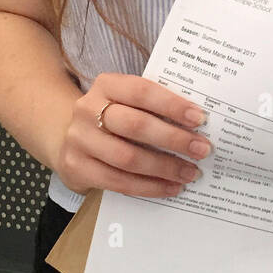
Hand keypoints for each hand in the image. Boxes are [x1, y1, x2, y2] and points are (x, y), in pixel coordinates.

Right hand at [53, 72, 211, 198]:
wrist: (71, 137)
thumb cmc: (113, 117)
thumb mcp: (126, 102)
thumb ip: (154, 107)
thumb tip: (198, 123)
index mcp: (106, 85)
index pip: (141, 91)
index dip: (171, 105)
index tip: (199, 118)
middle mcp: (87, 109)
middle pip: (135, 125)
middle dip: (173, 139)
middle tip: (202, 149)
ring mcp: (79, 140)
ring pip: (128, 157)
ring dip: (164, 168)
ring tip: (190, 173)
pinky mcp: (77, 168)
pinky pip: (118, 182)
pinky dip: (149, 186)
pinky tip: (170, 187)